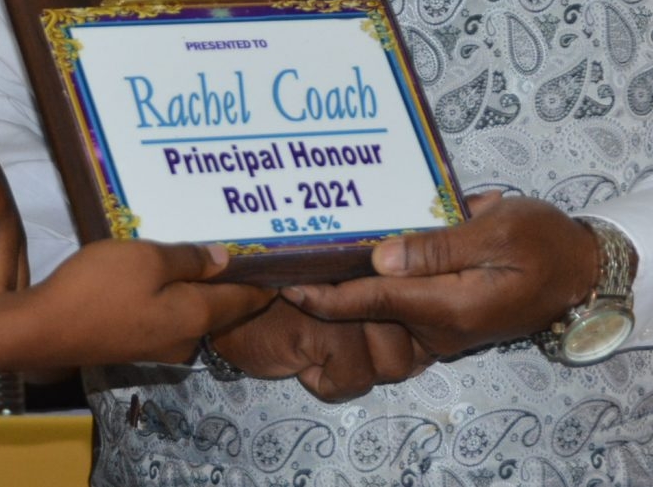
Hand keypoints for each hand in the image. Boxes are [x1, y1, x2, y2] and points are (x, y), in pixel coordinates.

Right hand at [17, 241, 274, 367]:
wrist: (42, 331)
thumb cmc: (97, 289)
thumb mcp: (146, 260)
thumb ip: (188, 260)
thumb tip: (224, 260)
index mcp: (195, 315)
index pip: (244, 300)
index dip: (264, 280)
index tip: (280, 262)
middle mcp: (184, 337)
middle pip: (220, 307)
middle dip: (231, 279)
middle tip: (240, 245)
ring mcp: (158, 345)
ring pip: (191, 310)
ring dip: (198, 286)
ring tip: (201, 252)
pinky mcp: (134, 343)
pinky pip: (167, 314)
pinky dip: (172, 294)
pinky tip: (162, 274)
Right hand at [210, 299, 429, 402]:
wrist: (227, 313)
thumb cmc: (286, 309)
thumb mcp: (342, 307)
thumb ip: (382, 314)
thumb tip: (425, 350)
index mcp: (377, 269)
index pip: (423, 315)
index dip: (412, 344)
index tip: (380, 347)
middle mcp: (371, 278)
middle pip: (412, 345)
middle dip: (383, 362)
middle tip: (344, 350)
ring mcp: (351, 302)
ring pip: (390, 365)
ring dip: (356, 372)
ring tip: (324, 352)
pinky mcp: (328, 328)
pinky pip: (353, 379)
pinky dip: (326, 383)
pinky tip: (304, 361)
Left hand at [284, 193, 599, 360]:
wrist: (584, 270)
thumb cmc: (545, 242)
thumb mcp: (496, 231)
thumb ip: (438, 247)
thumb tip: (381, 258)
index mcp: (450, 307)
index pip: (371, 300)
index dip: (323, 292)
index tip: (284, 277)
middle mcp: (440, 325)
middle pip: (369, 306)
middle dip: (327, 284)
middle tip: (284, 252)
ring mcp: (444, 325)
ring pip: (383, 303)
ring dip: (350, 279)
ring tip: (308, 246)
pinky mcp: (449, 315)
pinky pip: (404, 299)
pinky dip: (378, 278)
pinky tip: (358, 248)